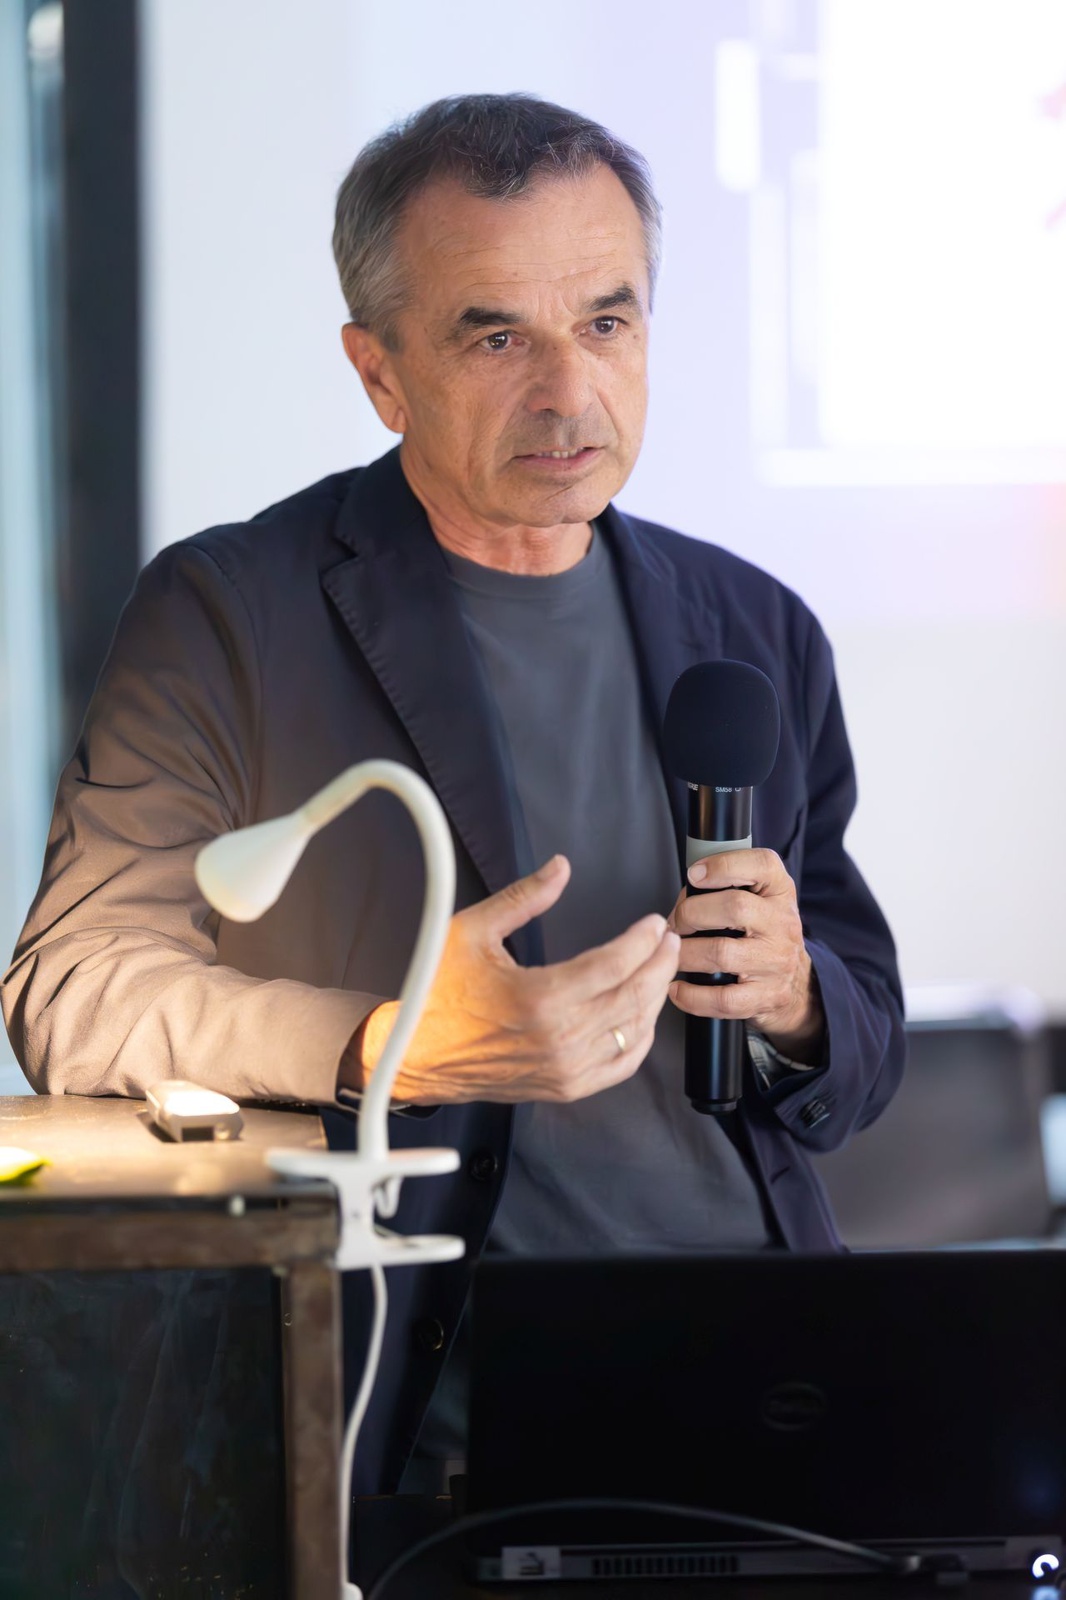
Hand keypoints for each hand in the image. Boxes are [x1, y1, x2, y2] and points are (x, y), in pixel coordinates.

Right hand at [354, 855, 680, 1104]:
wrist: (415, 1054)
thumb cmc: (439, 993)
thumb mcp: (473, 930)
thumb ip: (523, 897)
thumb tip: (561, 867)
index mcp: (540, 997)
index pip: (614, 964)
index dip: (642, 940)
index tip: (653, 923)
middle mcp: (559, 1037)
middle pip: (634, 995)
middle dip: (659, 963)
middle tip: (669, 940)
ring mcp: (566, 1068)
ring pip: (634, 1030)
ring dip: (655, 996)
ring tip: (660, 968)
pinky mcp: (564, 1087)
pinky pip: (622, 1065)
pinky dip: (640, 1038)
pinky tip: (644, 1015)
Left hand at [666, 849, 823, 1062]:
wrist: (798, 984)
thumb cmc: (764, 935)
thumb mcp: (759, 899)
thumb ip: (724, 889)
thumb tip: (682, 899)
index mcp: (779, 891)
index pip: (762, 864)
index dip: (723, 866)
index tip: (694, 874)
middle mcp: (782, 923)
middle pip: (734, 908)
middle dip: (691, 914)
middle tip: (675, 925)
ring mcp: (776, 962)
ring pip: (722, 953)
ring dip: (685, 954)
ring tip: (672, 954)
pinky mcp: (766, 996)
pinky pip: (723, 999)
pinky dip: (692, 996)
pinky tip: (677, 989)